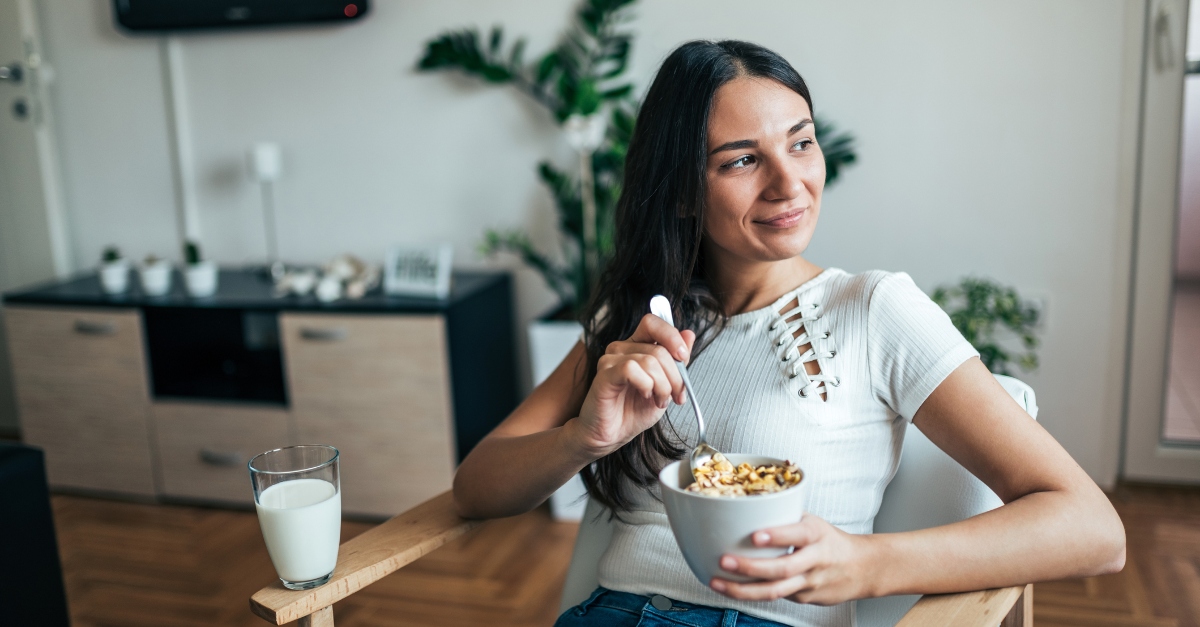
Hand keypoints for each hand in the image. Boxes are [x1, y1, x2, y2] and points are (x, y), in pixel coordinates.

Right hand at [570, 314, 696, 457]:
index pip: (653, 323)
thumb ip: (676, 361)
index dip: (672, 336)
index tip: (684, 357)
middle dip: (675, 377)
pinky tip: (644, 395)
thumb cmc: (632, 411)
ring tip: (659, 400)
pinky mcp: (604, 375)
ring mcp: (611, 360)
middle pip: (659, 349)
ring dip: (662, 386)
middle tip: (675, 396)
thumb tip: (689, 334)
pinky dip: (646, 384)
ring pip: (649, 361)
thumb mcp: (665, 385)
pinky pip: (631, 369)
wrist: (611, 435)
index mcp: (636, 346)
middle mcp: (622, 349)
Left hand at [709, 514, 876, 605]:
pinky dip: (751, 593)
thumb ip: (784, 518)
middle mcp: (815, 559)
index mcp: (817, 534)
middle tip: (724, 561)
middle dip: (750, 567)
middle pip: (783, 568)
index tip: (754, 536)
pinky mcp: (804, 598)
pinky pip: (775, 597)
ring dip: (743, 590)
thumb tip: (745, 507)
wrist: (862, 568)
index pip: (798, 534)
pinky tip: (731, 588)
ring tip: (717, 582)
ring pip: (776, 591)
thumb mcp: (812, 522)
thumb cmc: (829, 540)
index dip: (777, 536)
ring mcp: (810, 582)